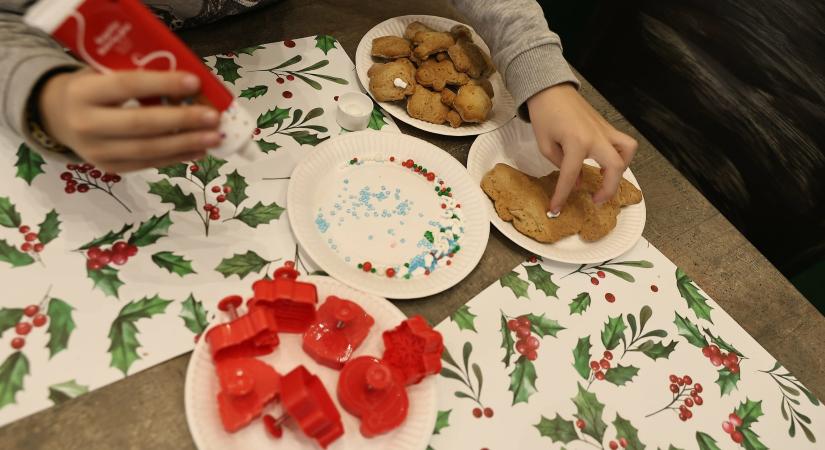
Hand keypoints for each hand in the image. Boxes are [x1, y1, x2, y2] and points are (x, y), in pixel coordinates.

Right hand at [38, 69, 221, 172]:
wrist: (57, 116)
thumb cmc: (92, 87)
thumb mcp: (103, 72)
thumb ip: (137, 75)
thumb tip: (190, 83)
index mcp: (83, 91)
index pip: (127, 86)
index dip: (162, 85)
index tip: (194, 82)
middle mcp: (86, 124)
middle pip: (140, 124)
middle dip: (182, 120)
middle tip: (213, 117)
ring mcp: (96, 151)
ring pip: (147, 149)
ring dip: (186, 143)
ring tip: (214, 137)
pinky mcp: (109, 168)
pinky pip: (147, 163)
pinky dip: (176, 156)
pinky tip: (198, 149)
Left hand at [527, 83, 637, 212]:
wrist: (550, 89)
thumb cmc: (545, 115)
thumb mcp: (546, 145)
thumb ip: (561, 166)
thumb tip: (578, 183)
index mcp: (576, 142)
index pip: (571, 177)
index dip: (562, 196)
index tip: (556, 209)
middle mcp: (595, 137)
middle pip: (615, 167)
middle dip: (609, 189)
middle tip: (596, 200)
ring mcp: (605, 130)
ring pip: (627, 151)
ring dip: (621, 169)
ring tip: (607, 178)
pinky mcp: (607, 126)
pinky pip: (623, 143)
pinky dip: (621, 155)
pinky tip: (606, 163)